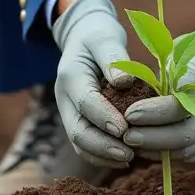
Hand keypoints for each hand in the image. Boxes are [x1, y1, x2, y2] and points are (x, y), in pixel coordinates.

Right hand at [51, 0, 135, 168]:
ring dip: (103, 155)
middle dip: (103, 146)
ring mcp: (69, 112)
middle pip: (77, 131)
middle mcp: (65, 98)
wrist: (83, 38)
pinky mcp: (78, 120)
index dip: (104, 118)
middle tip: (129, 154)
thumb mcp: (105, 38)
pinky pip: (86, 145)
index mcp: (70, 76)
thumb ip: (114, 58)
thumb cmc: (97, 35)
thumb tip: (124, 82)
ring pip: (80, 143)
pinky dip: (102, 155)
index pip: (85, 103)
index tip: (126, 129)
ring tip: (130, 159)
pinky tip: (125, 158)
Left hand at [121, 19, 194, 162]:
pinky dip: (162, 154)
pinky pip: (184, 157)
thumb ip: (178, 70)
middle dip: (152, 138)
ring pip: (184, 152)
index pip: (183, 109)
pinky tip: (143, 146)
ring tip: (129, 141)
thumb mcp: (186, 52)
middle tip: (125, 135)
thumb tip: (168, 91)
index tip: (129, 113)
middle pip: (184, 137)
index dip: (155, 113)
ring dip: (154, 150)